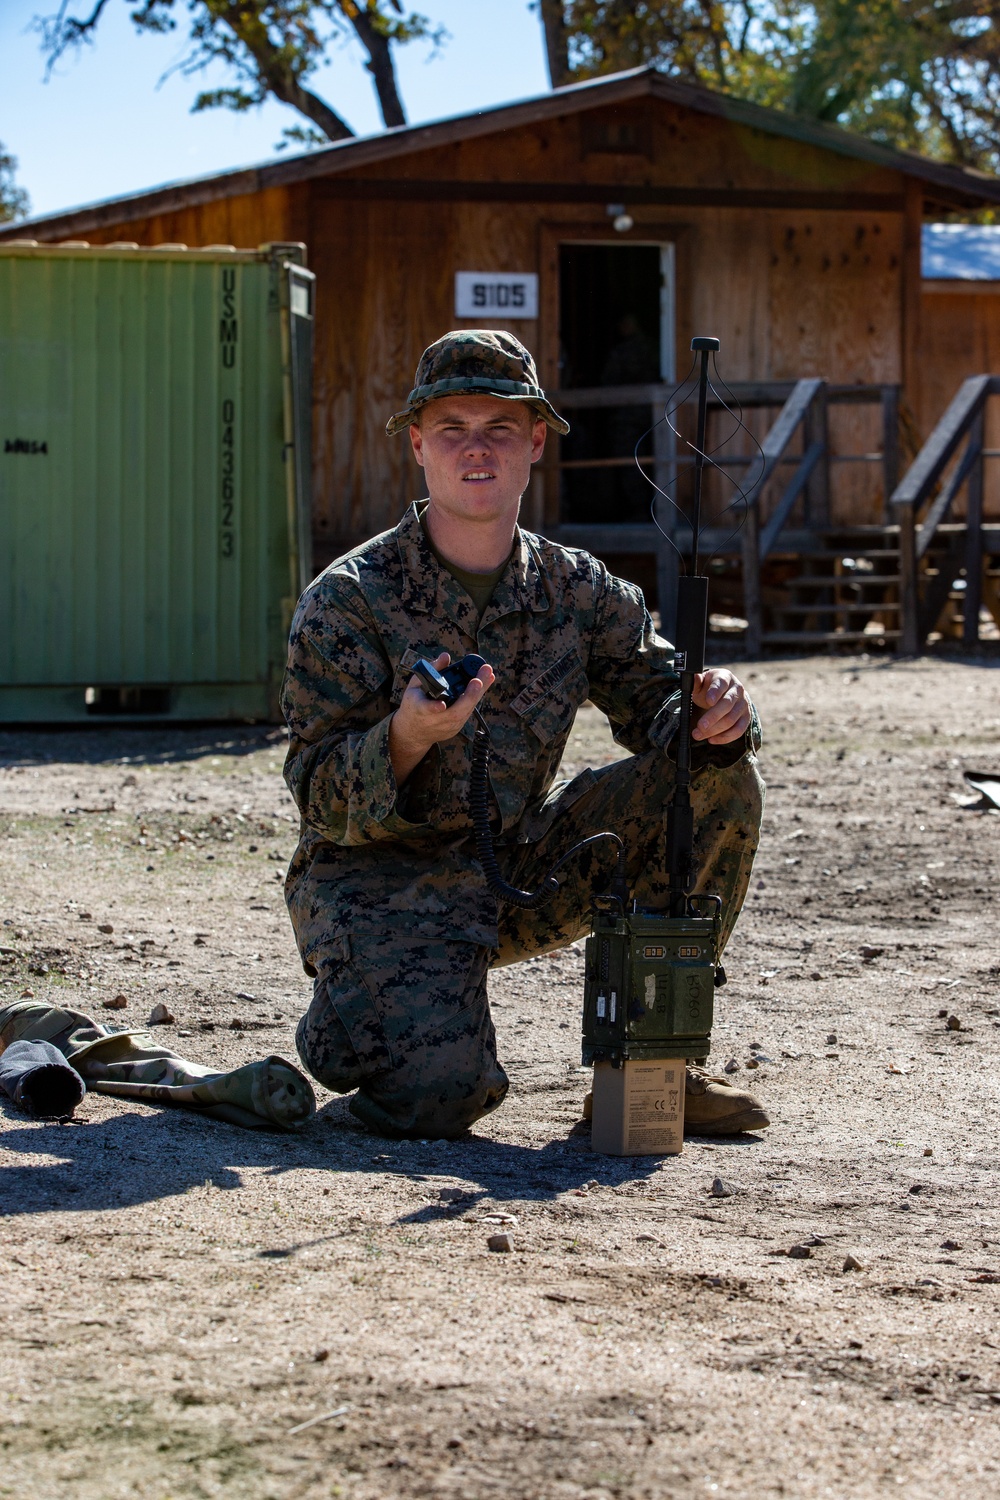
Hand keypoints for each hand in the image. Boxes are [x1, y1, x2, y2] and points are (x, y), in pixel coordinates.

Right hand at [388, 652, 494, 786]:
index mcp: (419, 709)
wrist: (414, 732)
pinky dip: (476, 697)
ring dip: (479, 693)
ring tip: (488, 675)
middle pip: (455, 712)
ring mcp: (446, 727)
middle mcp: (434, 721)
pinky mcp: (455, 729)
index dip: (434, 707)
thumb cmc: (413, 704)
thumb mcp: (414, 685)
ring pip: (466, 711)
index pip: (426, 709)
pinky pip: (468, 712)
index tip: (441, 705)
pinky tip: (484, 684)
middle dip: (469, 695)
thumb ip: (430, 670)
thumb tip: (446, 656)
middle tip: (480, 678)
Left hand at [690, 668, 751, 744]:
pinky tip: (711, 739)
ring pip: (732, 719)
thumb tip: (694, 677)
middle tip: (700, 726)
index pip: (721, 683)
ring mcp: (743, 704)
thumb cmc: (710, 688)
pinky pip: (739, 730)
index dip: (715, 692)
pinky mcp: (746, 717)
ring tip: (699, 734)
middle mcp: (737, 690)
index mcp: (725, 677)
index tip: (708, 701)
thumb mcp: (701, 683)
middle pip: (727, 704)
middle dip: (713, 717)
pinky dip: (725, 737)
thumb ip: (696, 682)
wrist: (725, 693)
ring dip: (715, 730)